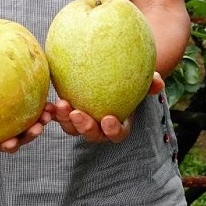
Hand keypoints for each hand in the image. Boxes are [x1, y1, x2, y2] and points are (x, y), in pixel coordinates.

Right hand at [0, 47, 49, 153]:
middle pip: (3, 141)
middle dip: (9, 145)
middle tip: (13, 141)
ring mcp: (16, 119)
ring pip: (25, 133)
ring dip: (32, 132)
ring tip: (40, 124)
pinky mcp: (32, 108)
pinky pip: (39, 114)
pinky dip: (46, 114)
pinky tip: (52, 107)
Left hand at [49, 72, 164, 143]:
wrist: (109, 71)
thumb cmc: (129, 76)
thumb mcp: (141, 79)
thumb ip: (151, 81)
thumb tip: (158, 82)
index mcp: (118, 124)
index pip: (117, 134)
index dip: (113, 131)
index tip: (108, 119)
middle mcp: (99, 126)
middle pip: (91, 134)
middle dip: (84, 128)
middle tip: (78, 114)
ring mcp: (81, 120)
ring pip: (71, 128)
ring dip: (65, 120)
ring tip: (60, 105)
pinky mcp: (66, 111)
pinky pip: (58, 114)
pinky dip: (52, 111)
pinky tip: (47, 101)